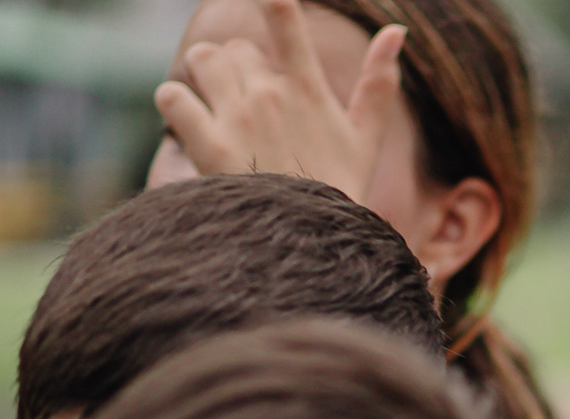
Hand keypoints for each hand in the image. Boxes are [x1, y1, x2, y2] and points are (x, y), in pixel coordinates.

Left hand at [155, 0, 404, 204]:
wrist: (310, 243)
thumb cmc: (339, 190)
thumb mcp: (366, 139)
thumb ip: (379, 83)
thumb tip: (396, 29)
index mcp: (307, 90)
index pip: (285, 21)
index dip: (271, 0)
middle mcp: (269, 96)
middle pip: (235, 49)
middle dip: (236, 68)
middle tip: (245, 103)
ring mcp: (236, 118)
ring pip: (202, 60)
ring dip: (205, 76)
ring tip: (216, 105)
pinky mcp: (205, 142)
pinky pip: (172, 95)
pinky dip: (177, 104)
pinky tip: (192, 124)